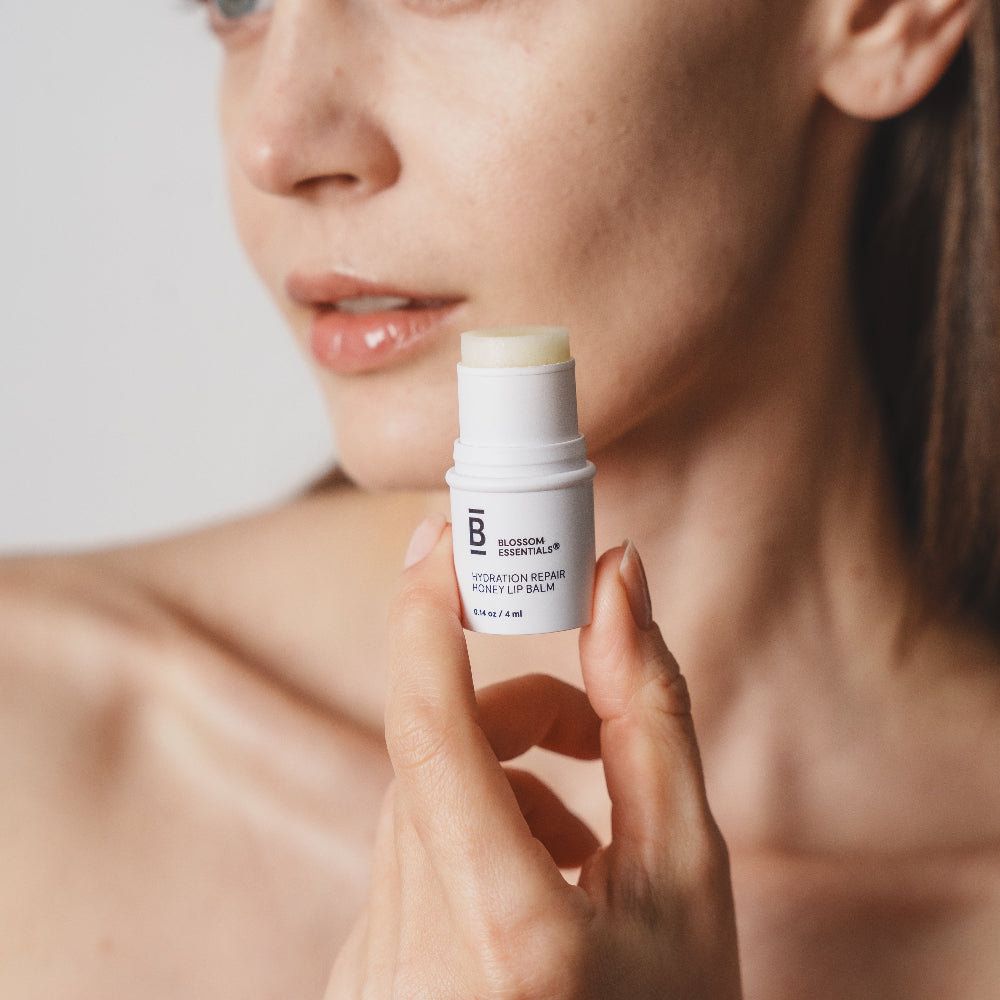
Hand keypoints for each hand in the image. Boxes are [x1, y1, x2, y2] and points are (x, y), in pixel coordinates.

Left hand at [325, 515, 741, 998]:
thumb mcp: (692, 871)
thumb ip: (649, 712)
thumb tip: (618, 581)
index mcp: (511, 934)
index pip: (429, 732)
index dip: (424, 618)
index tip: (445, 542)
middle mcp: (416, 954)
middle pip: (434, 749)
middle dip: (512, 703)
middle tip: (588, 721)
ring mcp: (373, 968)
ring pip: (418, 790)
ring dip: (498, 768)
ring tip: (583, 834)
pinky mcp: (362, 967)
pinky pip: (404, 843)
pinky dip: (468, 822)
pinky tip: (532, 880)